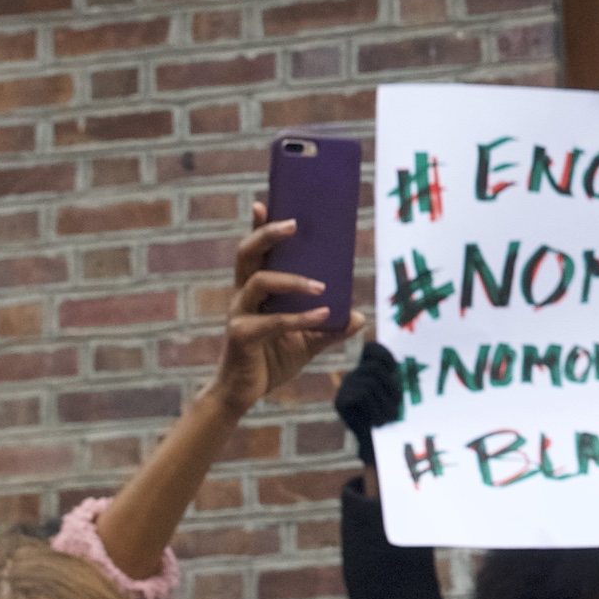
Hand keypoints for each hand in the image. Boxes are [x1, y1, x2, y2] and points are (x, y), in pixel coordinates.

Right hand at [208, 202, 367, 414]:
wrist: (243, 395)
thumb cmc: (270, 361)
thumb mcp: (306, 342)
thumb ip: (329, 328)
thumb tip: (359, 316)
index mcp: (254, 290)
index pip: (254, 251)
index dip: (257, 226)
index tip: (263, 203)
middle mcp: (242, 296)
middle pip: (247, 254)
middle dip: (267, 234)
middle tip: (292, 224)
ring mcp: (239, 315)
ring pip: (259, 282)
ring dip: (292, 279)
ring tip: (321, 285)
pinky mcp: (242, 336)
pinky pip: (272, 321)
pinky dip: (300, 318)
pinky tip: (322, 316)